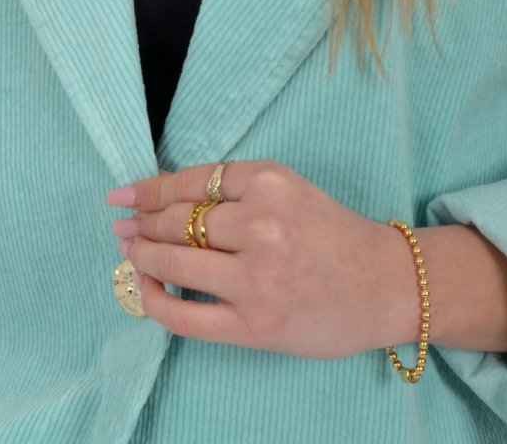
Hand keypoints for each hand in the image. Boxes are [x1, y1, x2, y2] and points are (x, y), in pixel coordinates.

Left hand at [107, 157, 404, 358]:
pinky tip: (145, 290)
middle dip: (142, 223)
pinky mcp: (254, 323)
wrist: (384, 284)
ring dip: (142, 257)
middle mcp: (261, 224)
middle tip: (122, 225)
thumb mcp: (290, 191)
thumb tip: (164, 197)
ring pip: (174, 262)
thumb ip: (237, 191)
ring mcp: (256, 277)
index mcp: (269, 182)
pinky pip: (185, 315)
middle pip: (178, 220)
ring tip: (130, 253)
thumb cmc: (333, 235)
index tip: (125, 194)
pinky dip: (155, 301)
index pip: (191, 182)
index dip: (150, 189)